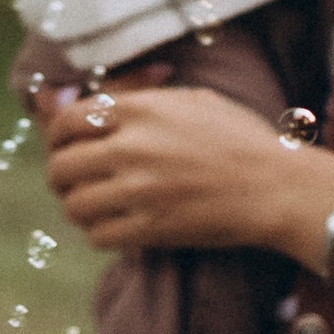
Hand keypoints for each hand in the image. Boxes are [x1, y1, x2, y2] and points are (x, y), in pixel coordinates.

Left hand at [41, 80, 333, 261]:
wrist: (278, 186)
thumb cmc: (240, 137)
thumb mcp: (190, 99)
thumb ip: (138, 97)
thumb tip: (91, 101)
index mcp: (140, 109)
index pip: (67, 121)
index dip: (55, 136)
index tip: (63, 146)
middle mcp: (132, 146)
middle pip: (61, 166)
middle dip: (61, 176)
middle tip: (75, 181)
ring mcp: (139, 190)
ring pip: (73, 205)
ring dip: (78, 207)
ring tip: (93, 206)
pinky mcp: (151, 228)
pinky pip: (97, 235)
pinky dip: (99, 232)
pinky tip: (114, 226)